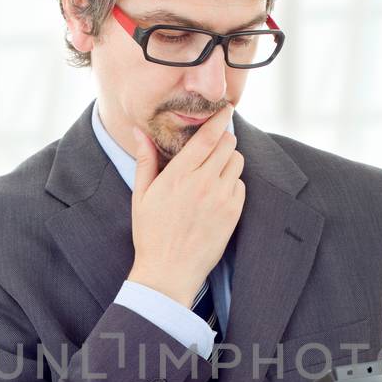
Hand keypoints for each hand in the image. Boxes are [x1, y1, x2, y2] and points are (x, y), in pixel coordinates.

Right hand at [125, 102, 244, 306]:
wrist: (168, 272)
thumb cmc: (150, 234)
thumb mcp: (141, 195)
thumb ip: (145, 160)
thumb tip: (140, 132)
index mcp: (178, 176)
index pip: (207, 137)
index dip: (219, 119)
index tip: (226, 109)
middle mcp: (203, 184)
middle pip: (228, 144)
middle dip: (223, 139)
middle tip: (214, 144)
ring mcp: (221, 199)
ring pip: (237, 162)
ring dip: (228, 161)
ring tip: (214, 171)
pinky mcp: (233, 214)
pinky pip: (241, 185)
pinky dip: (233, 184)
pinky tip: (217, 193)